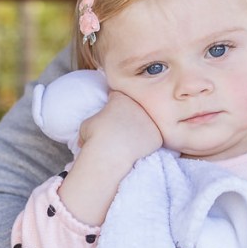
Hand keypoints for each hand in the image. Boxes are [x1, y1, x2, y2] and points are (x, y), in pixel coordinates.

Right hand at [59, 91, 162, 224]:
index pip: (118, 95)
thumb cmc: (95, 137)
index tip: (112, 110)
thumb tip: (97, 125)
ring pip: (146, 122)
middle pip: (136, 108)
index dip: (114, 102)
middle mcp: (139, 106)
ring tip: (130, 139)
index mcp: (121, 98)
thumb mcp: (88, 122)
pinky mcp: (158, 136)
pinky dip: (147, 143)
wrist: (110, 153)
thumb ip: (97, 119)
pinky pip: (153, 138)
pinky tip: (138, 148)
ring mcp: (150, 120)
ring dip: (141, 128)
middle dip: (130, 114)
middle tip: (123, 126)